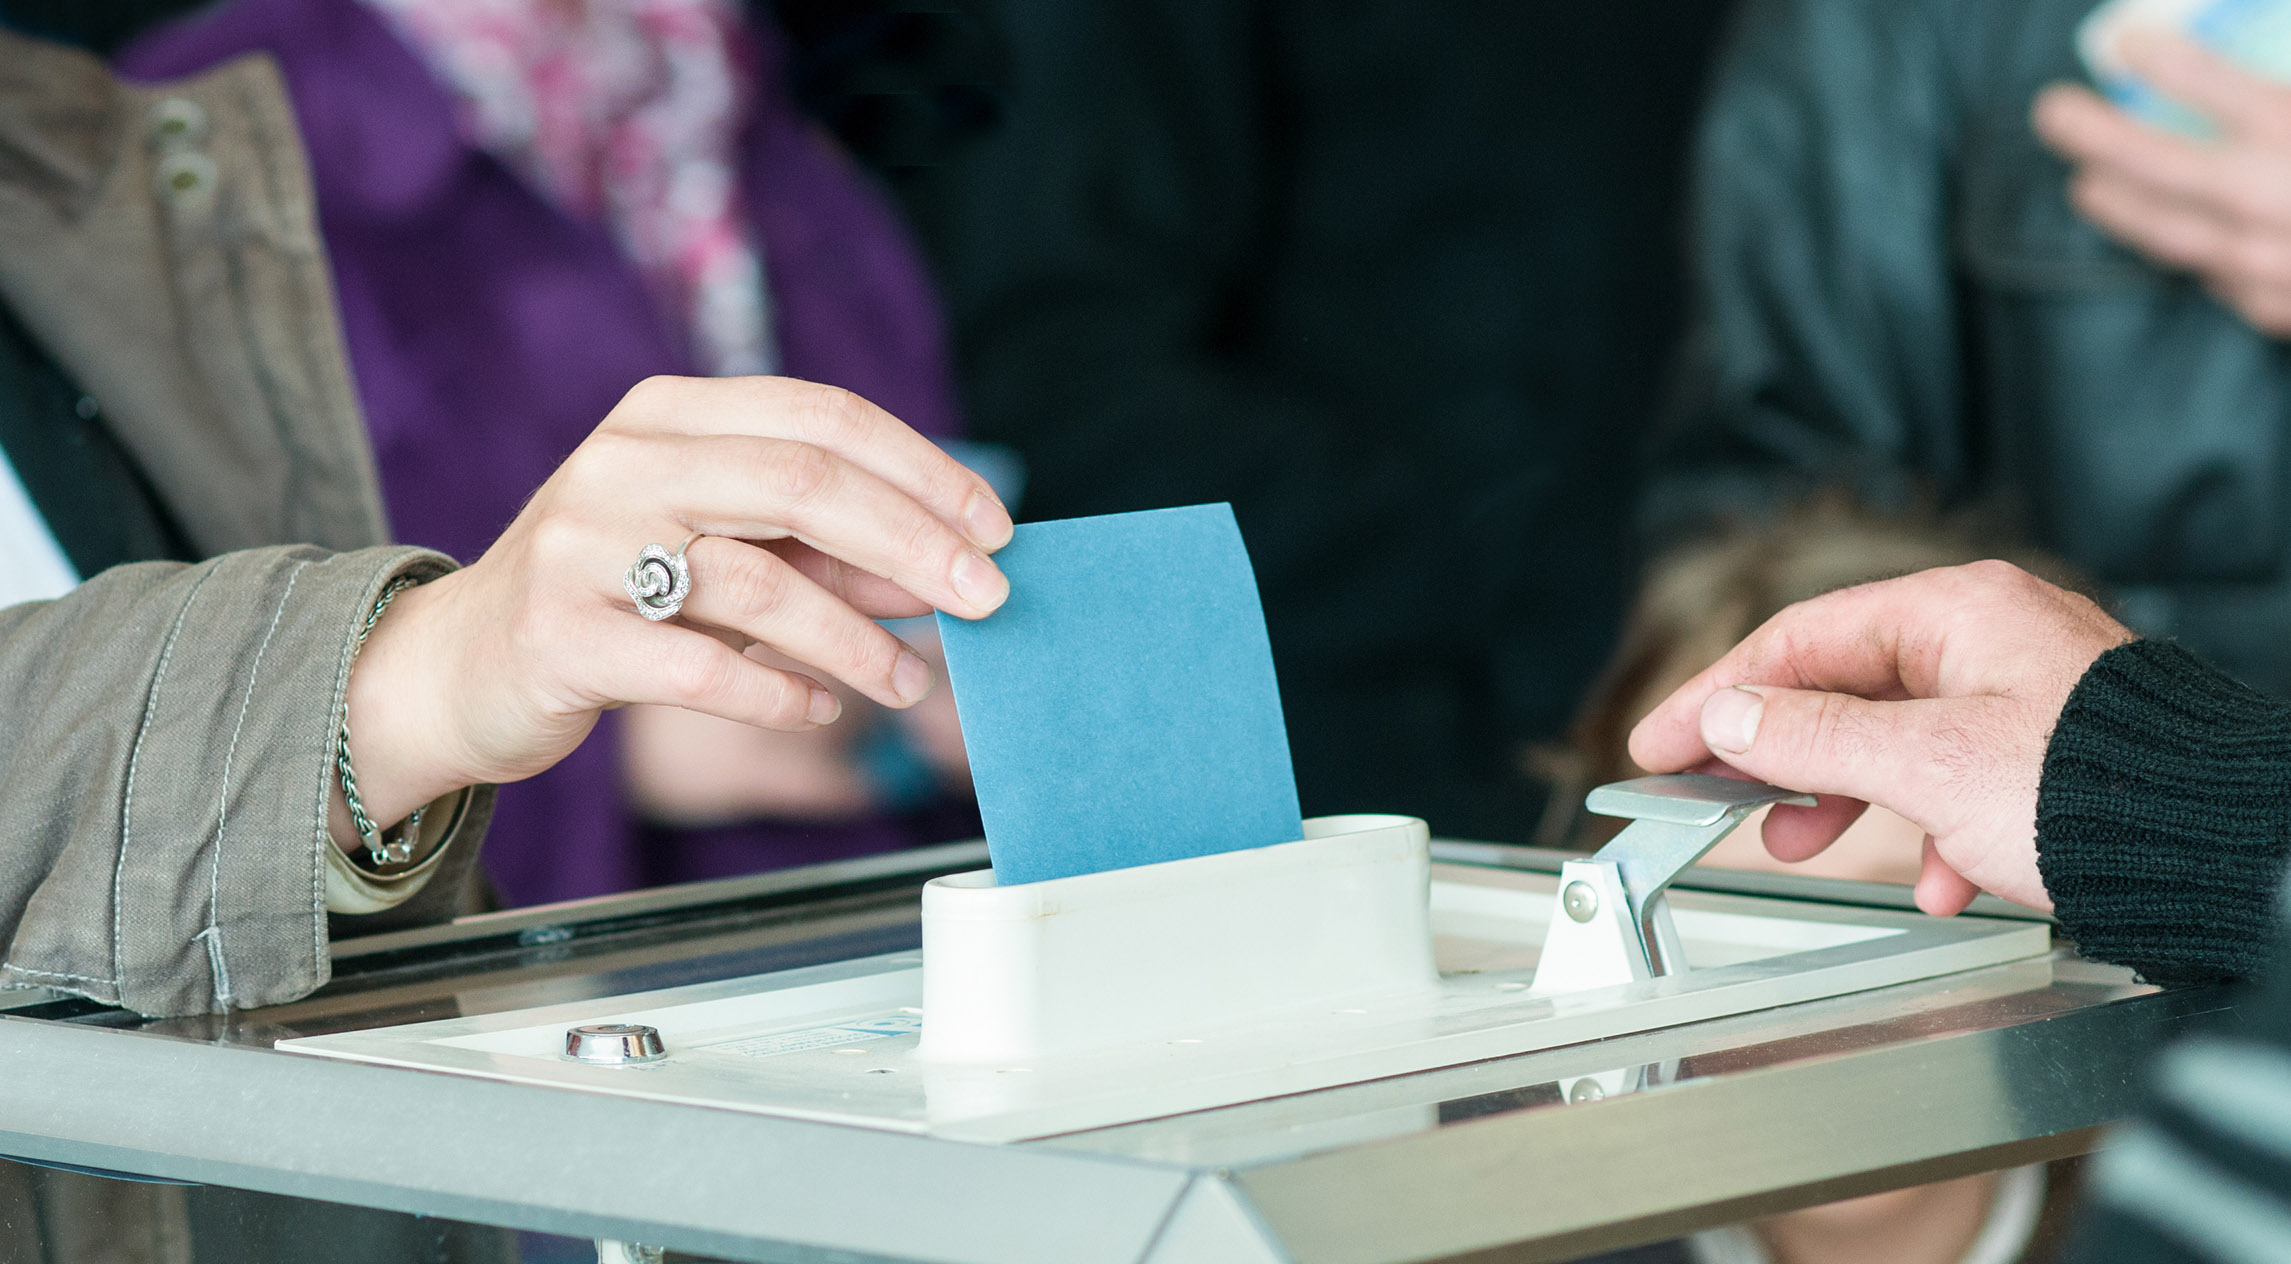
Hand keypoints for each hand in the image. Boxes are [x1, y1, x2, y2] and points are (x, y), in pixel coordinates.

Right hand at [332, 376, 1011, 845]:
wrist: (459, 665)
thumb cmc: (616, 597)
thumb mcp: (721, 552)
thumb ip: (826, 553)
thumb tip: (949, 572)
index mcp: (669, 415)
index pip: (822, 416)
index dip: (922, 470)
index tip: (995, 528)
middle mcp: (623, 462)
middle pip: (803, 484)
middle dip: (914, 544)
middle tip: (987, 601)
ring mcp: (584, 546)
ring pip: (759, 582)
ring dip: (856, 640)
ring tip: (908, 681)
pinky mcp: (562, 636)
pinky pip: (702, 667)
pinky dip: (779, 691)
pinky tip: (821, 707)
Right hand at [1627, 562, 2132, 915]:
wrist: (2227, 849)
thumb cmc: (2098, 791)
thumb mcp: (1925, 764)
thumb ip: (1813, 737)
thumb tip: (1728, 716)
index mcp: (1955, 611)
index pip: (1798, 639)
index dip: (1715, 694)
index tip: (1659, 742)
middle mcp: (1989, 638)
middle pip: (1843, 687)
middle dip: (1779, 753)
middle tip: (1717, 797)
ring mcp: (2024, 694)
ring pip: (1898, 739)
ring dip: (1844, 798)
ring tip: (1806, 844)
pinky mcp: (2052, 754)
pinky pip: (1960, 782)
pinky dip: (1930, 832)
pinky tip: (1933, 879)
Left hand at [2034, 32, 2290, 334]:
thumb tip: (2271, 84)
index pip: (2217, 87)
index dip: (2164, 63)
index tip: (2121, 41)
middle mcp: (2279, 202)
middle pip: (2165, 166)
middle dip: (2099, 136)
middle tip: (2050, 112)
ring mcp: (2279, 265)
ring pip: (2177, 236)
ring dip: (2123, 210)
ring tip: (2084, 188)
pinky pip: (2225, 283)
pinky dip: (2197, 259)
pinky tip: (2176, 245)